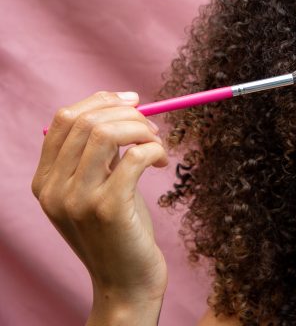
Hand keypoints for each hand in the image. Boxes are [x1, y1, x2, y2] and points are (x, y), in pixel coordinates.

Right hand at [32, 91, 169, 323]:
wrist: (125, 283)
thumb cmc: (119, 231)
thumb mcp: (99, 188)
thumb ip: (99, 154)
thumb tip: (122, 106)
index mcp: (45, 180)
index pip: (63, 118)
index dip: (101, 101)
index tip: (133, 101)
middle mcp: (53, 189)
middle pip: (86, 121)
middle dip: (128, 114)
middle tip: (152, 128)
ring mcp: (77, 200)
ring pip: (106, 133)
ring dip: (141, 129)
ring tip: (157, 145)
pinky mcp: (107, 209)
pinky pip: (134, 157)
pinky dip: (154, 150)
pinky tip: (162, 163)